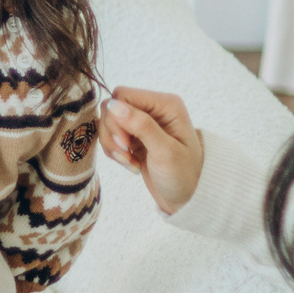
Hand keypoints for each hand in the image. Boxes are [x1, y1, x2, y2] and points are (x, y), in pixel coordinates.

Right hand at [101, 86, 203, 214]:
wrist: (186, 196)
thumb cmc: (183, 175)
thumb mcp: (165, 152)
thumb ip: (141, 126)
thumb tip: (114, 105)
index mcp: (165, 104)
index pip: (123, 96)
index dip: (117, 118)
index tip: (126, 144)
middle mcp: (153, 107)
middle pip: (111, 107)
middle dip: (113, 134)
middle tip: (127, 155)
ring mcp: (142, 120)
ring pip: (107, 121)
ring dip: (113, 145)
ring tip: (130, 163)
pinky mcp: (133, 134)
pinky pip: (110, 134)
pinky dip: (114, 151)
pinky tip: (131, 163)